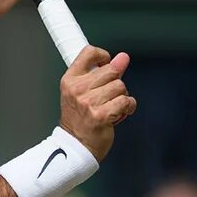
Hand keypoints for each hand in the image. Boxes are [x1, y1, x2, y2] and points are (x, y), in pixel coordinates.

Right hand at [58, 46, 135, 160]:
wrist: (76, 144)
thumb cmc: (79, 118)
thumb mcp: (83, 91)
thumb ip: (104, 72)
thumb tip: (122, 58)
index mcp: (70, 80)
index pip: (89, 53)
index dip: (103, 57)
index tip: (105, 66)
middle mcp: (77, 89)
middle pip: (111, 71)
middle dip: (115, 83)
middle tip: (106, 96)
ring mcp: (88, 102)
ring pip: (121, 86)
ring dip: (121, 97)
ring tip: (111, 106)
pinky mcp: (101, 115)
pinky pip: (126, 101)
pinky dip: (127, 107)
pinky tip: (118, 113)